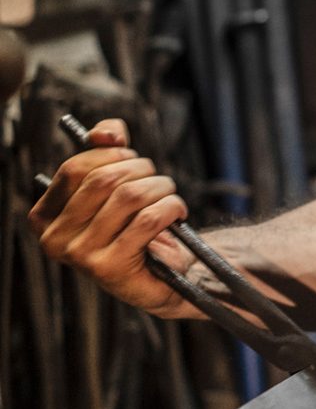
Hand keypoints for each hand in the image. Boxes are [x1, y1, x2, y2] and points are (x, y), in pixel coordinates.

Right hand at [28, 118, 191, 316]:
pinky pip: (148, 220)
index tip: (130, 158)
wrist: (162, 275)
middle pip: (103, 180)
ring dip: (160, 186)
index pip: (74, 169)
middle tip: (156, 177)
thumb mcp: (115, 184)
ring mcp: (80, 256)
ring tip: (169, 193)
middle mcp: (55, 240)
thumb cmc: (134, 224)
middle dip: (140, 169)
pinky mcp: (111, 269)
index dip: (109, 154)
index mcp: (45, 218)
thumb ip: (105, 149)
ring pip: (129, 197)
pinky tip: (176, 212)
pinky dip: (170, 207)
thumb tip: (105, 133)